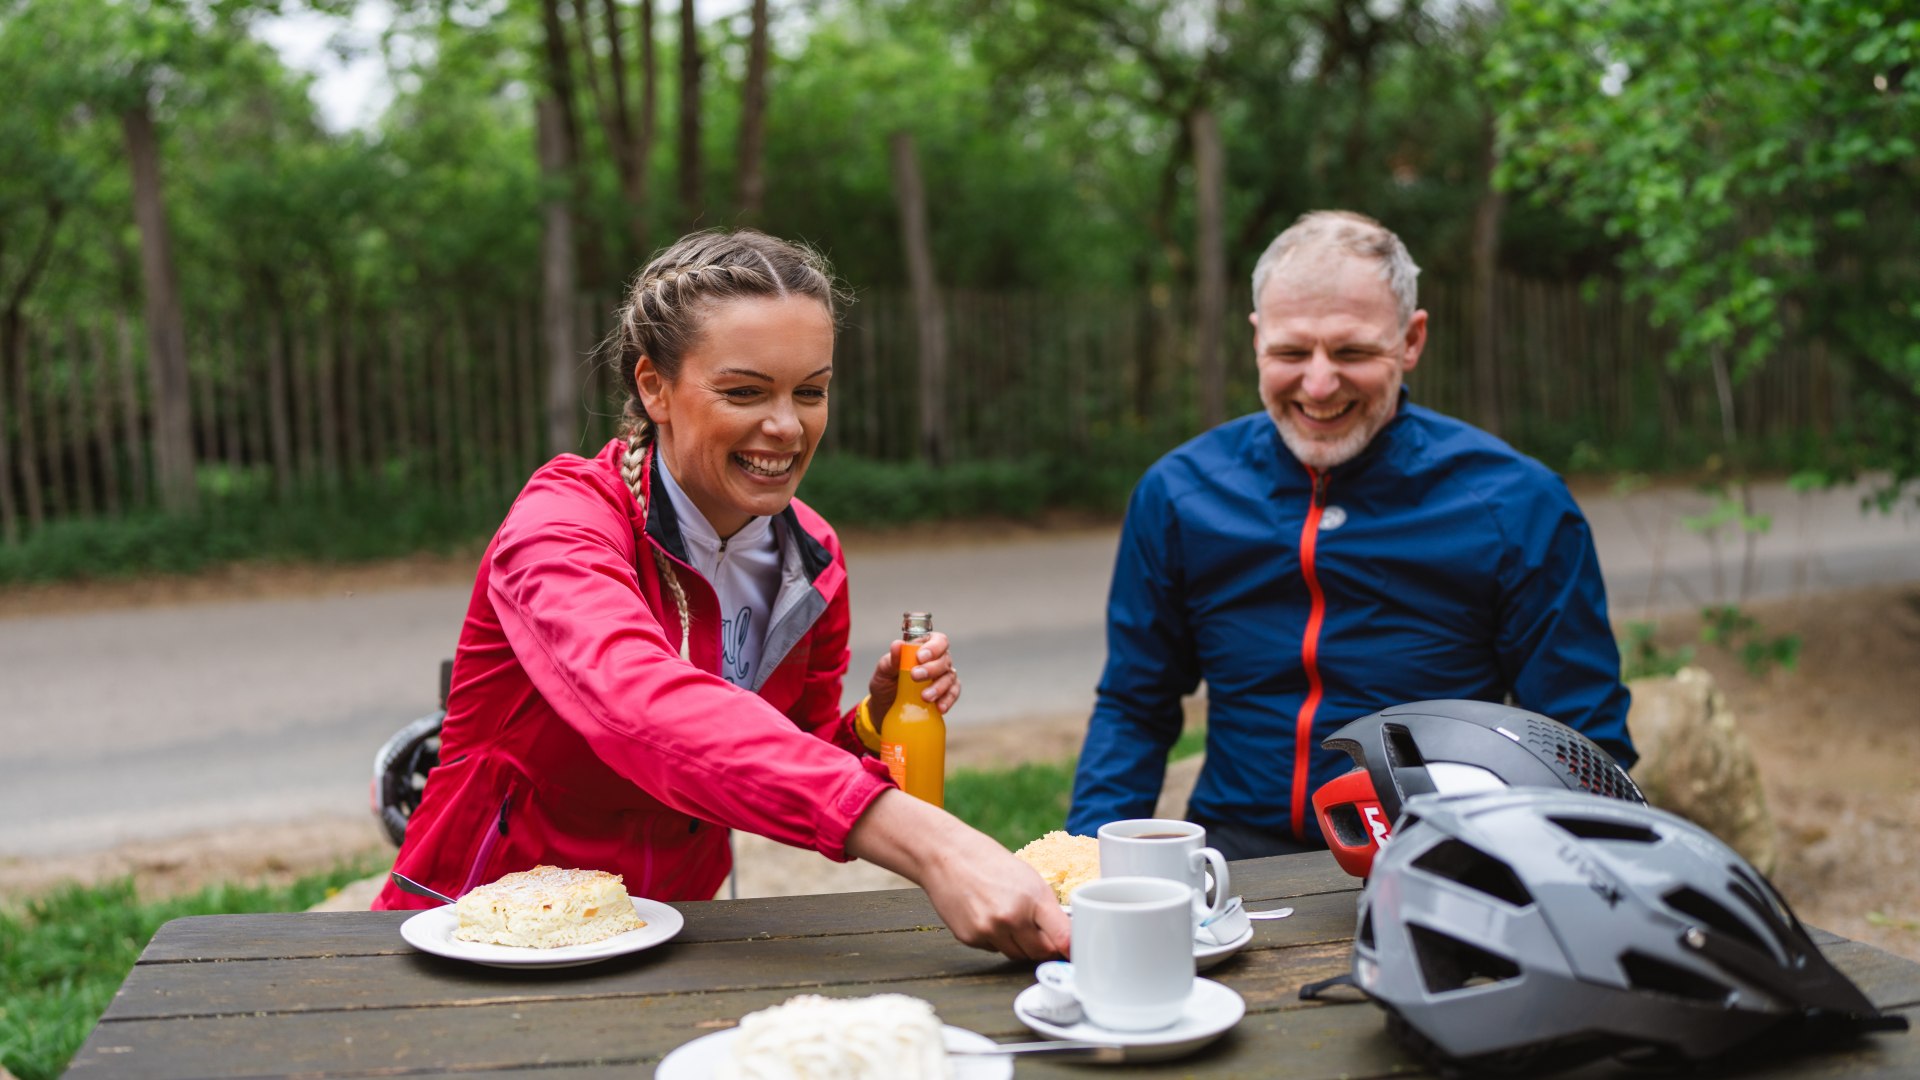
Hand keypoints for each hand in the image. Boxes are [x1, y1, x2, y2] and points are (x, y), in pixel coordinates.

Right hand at [846, 789, 1069, 961]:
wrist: (945, 855)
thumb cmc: (988, 861)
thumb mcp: (1028, 877)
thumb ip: (1047, 910)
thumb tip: (1064, 938)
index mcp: (1033, 898)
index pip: (1063, 938)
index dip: (1071, 949)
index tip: (1074, 953)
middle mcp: (1012, 918)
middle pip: (1040, 953)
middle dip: (1044, 946)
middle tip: (1040, 932)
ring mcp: (989, 931)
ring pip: (1017, 955)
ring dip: (1020, 945)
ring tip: (1009, 917)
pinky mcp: (971, 939)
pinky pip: (994, 949)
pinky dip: (996, 939)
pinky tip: (987, 916)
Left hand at [866, 631, 960, 716]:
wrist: (885, 708)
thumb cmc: (885, 684)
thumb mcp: (884, 671)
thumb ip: (891, 659)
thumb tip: (897, 644)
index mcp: (924, 648)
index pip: (938, 640)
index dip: (933, 647)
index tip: (920, 657)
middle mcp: (937, 660)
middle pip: (945, 659)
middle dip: (932, 668)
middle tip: (915, 676)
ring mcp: (943, 677)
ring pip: (949, 677)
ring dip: (939, 687)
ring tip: (925, 697)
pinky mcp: (946, 694)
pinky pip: (953, 694)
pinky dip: (948, 700)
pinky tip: (940, 708)